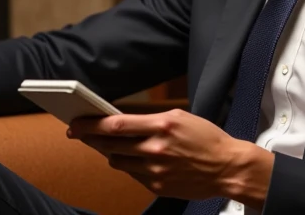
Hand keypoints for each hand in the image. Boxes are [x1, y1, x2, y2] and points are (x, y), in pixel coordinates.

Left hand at [68, 109, 272, 206]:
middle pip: (110, 144)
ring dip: (111, 153)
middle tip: (80, 133)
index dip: (91, 124)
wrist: (227, 168)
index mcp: (162, 125)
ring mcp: (156, 170)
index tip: (76, 123)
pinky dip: (130, 166)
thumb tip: (121, 123)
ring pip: (118, 162)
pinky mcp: (158, 186)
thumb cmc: (206, 139)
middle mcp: (156, 149)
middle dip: (91, 138)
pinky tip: (135, 160)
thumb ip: (149, 120)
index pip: (115, 125)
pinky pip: (133, 175)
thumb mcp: (179, 118)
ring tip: (111, 146)